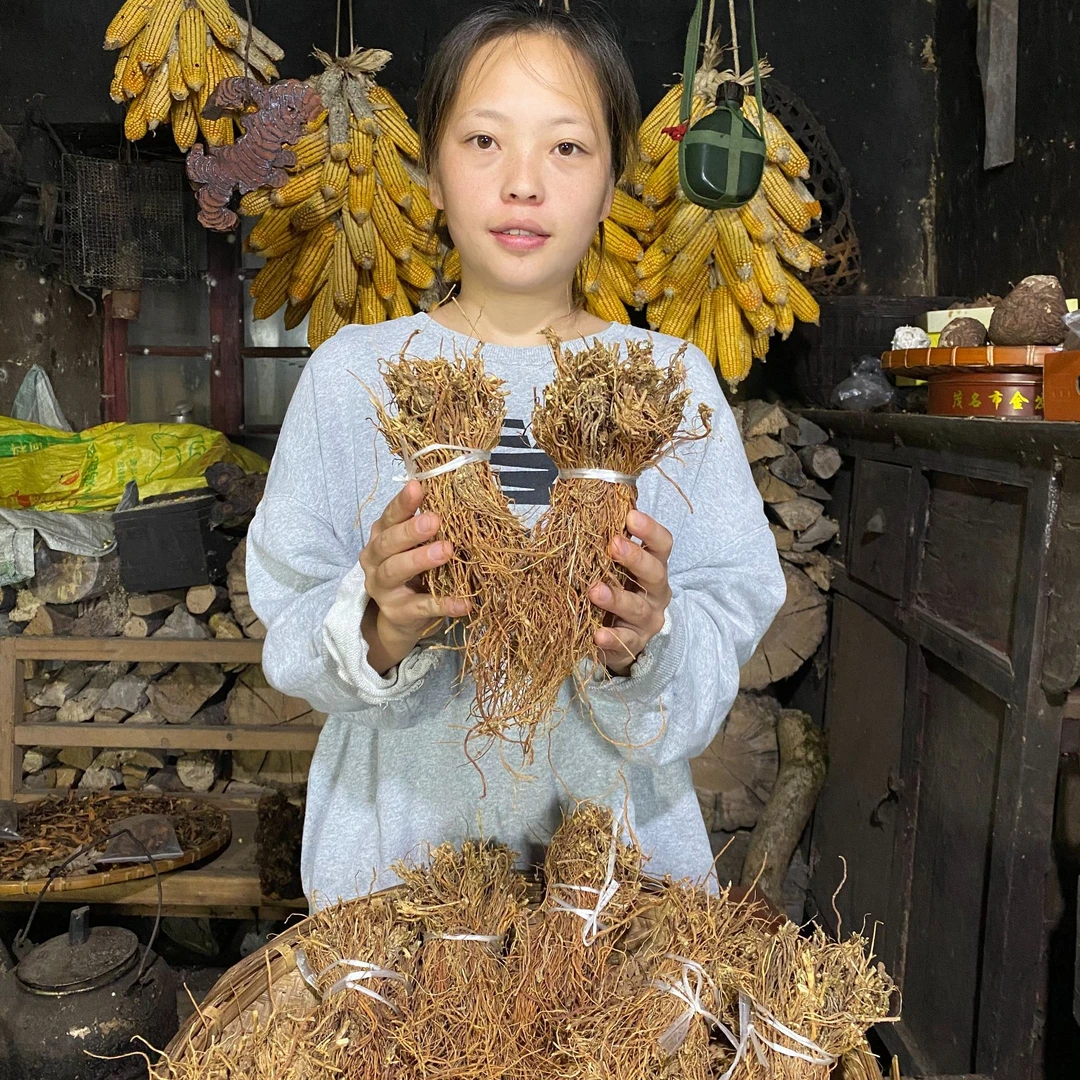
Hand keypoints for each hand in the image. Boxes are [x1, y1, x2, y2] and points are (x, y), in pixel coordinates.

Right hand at [359, 480, 470, 674]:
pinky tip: (464, 602)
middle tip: (434, 520)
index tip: (418, 487)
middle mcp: (375, 560)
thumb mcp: (415, 546)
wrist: (400, 618)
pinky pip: (421, 607)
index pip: (389, 516)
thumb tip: (461, 498)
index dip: (403, 502)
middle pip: (387, 542)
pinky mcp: (397, 613)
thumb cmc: (413, 570)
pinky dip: (444, 604)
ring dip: (420, 559)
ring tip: (446, 550)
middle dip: (410, 531)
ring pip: (395, 570)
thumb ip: (428, 527)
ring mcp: (383, 588)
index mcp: (381, 536)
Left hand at [588, 509, 672, 675]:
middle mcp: (656, 591)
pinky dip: (611, 638)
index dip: (650, 529)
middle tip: (613, 544)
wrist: (621, 636)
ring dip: (617, 598)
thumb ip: (607, 544)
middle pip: (654, 572)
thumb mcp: (615, 566)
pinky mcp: (634, 643)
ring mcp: (648, 619)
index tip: (631, 517)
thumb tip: (578, 511)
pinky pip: (624, 641)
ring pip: (637, 607)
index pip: (662, 544)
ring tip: (595, 591)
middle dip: (634, 557)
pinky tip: (598, 634)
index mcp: (653, 566)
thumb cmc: (617, 589)